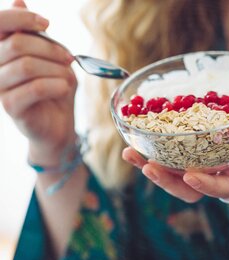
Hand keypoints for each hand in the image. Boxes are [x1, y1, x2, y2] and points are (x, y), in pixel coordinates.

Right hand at [0, 0, 76, 165]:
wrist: (58, 124)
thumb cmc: (54, 88)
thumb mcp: (49, 58)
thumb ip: (34, 34)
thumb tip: (17, 0)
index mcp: (2, 50)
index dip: (22, 18)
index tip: (46, 23)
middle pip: (17, 44)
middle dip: (50, 49)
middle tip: (68, 59)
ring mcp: (0, 88)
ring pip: (27, 66)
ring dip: (56, 69)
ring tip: (68, 76)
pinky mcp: (10, 107)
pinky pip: (34, 88)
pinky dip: (56, 85)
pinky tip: (65, 87)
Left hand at [122, 87, 228, 202]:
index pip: (226, 188)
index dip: (209, 187)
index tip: (191, 176)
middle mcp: (218, 168)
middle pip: (191, 189)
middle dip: (169, 183)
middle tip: (149, 167)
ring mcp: (202, 160)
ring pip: (175, 176)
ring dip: (152, 169)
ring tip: (131, 154)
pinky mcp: (189, 147)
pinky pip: (168, 157)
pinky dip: (149, 152)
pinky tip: (133, 142)